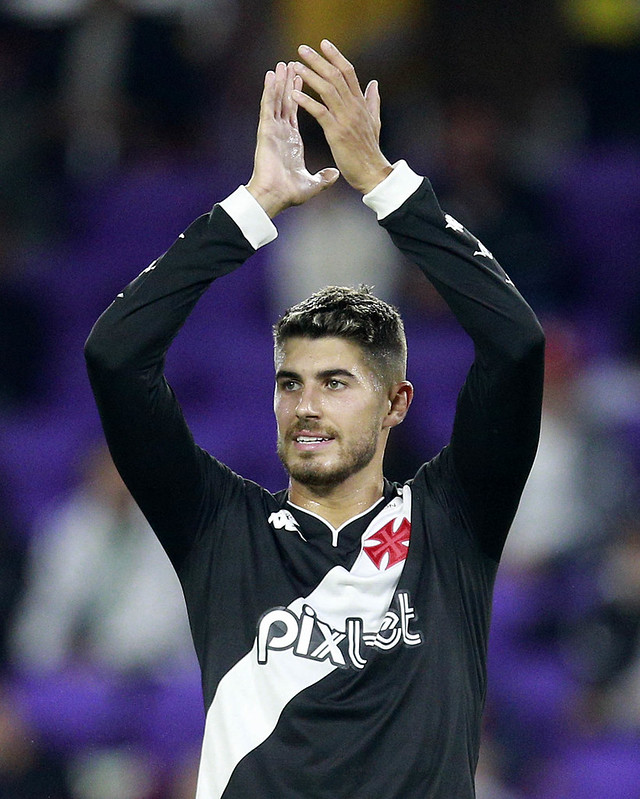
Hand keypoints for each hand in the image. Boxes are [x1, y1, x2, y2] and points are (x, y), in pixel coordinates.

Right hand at [246, 61, 338, 217]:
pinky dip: (270, 91)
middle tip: (296, 62)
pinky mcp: (266, 132)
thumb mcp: (312, 183)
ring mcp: (273, 131)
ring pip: (277, 100)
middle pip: (287, 101)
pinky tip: (271, 76)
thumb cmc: (289, 193)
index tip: (308, 78)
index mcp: (292, 141)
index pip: (298, 112)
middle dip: (292, 81)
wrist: (275, 198)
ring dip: (281, 81)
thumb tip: (335, 173)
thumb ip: (324, 177)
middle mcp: (282, 132)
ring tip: (284, 64)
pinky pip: (268, 107)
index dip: (303, 94)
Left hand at [292, 40, 392, 194]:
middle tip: (301, 49)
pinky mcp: (337, 133)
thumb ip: (372, 101)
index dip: (336, 56)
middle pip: (335, 76)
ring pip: (327, 90)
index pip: (348, 72)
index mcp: (360, 103)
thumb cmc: (370, 151)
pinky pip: (320, 112)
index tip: (323, 44)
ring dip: (310, 76)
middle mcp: (354, 107)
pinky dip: (307, 102)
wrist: (372, 174)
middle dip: (318, 61)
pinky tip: (294, 95)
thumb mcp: (374, 122)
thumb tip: (373, 83)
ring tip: (295, 67)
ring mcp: (346, 119)